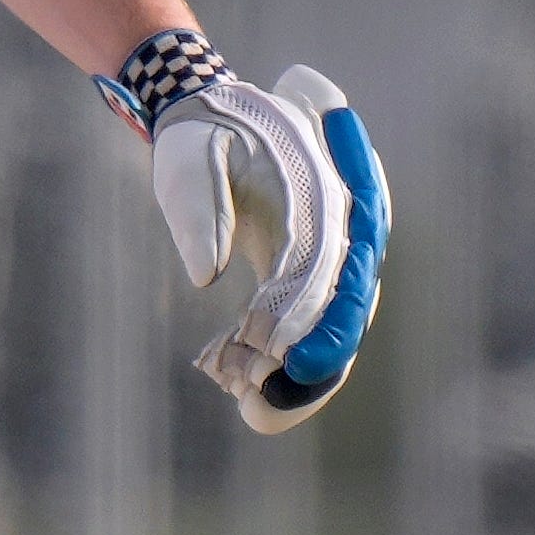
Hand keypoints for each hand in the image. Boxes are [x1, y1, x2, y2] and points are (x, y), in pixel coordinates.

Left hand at [102, 33, 388, 433]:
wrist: (211, 120)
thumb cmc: (203, 135)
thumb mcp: (190, 155)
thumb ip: (201, 205)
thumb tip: (206, 276)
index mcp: (324, 191)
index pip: (334, 266)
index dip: (320, 318)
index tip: (296, 362)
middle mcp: (343, 229)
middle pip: (344, 310)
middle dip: (313, 365)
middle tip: (268, 409)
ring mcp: (332, 258)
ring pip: (330, 330)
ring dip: (297, 378)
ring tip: (252, 415)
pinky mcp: (308, 281)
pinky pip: (306, 330)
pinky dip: (281, 366)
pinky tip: (244, 398)